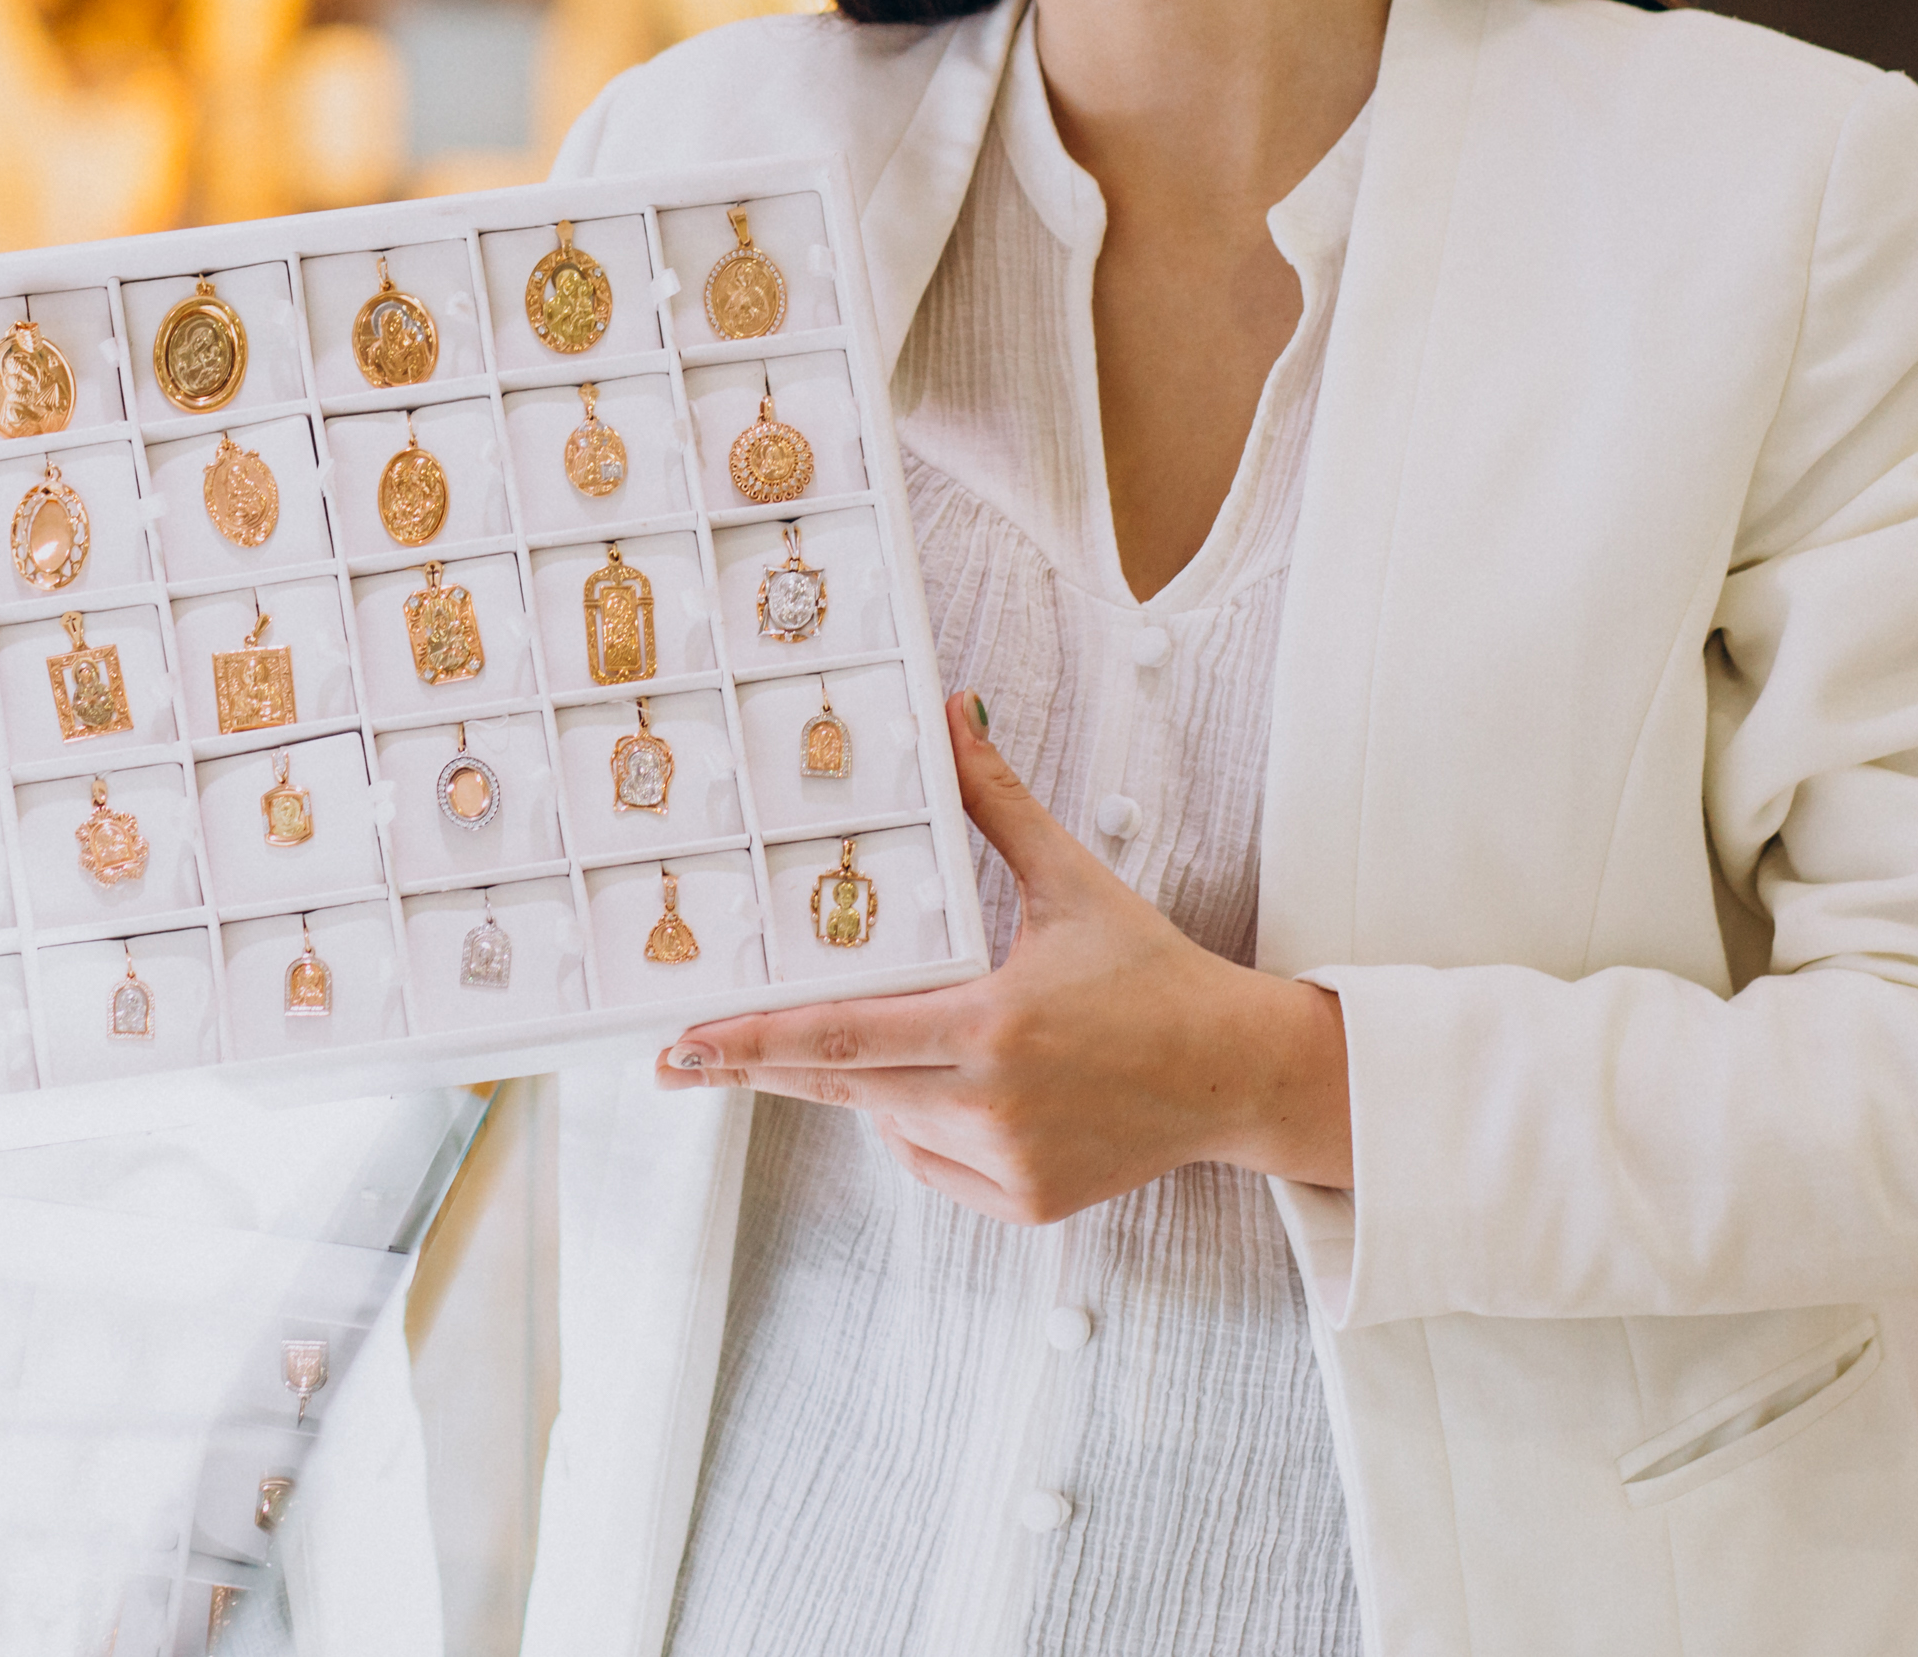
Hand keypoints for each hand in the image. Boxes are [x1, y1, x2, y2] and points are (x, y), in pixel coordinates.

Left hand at [652, 695, 1349, 1220]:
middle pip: (841, 1086)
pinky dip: (926, 1126)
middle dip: (760, 1069)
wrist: (1237, 1073)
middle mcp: (991, 1106)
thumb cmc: (1153, 973)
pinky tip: (976, 1089)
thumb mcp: (1070, 881)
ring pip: (888, 1122)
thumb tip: (953, 713)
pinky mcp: (1024, 1205)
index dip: (750, 1044)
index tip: (680, 1046)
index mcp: (992, 1025)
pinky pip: (931, 1164)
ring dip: (876, 1081)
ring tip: (941, 1036)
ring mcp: (1007, 1164)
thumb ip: (996, 803)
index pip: (839, 1036)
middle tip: (680, 1059)